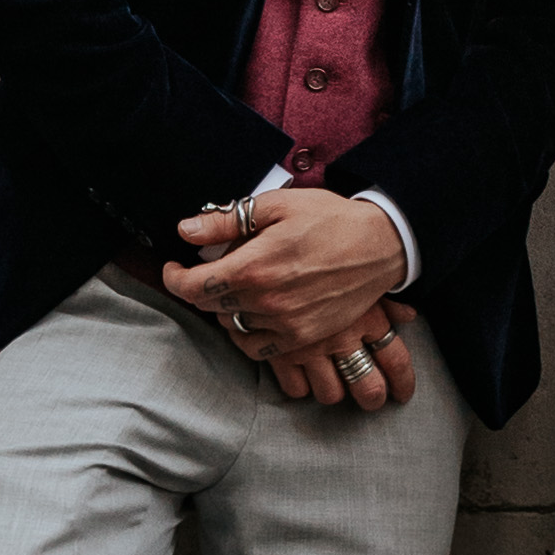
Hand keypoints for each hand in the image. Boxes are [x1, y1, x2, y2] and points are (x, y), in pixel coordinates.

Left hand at [169, 195, 412, 410]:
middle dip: (201, 288)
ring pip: (232, 327)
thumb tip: (186, 230)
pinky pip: (258, 348)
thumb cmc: (329, 219)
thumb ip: (227, 221)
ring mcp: (285, 324)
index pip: (194, 287)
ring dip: (225, 310)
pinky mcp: (303, 337)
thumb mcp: (275, 206)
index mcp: (253, 267)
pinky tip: (251, 315)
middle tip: (209, 270)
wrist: (380, 245)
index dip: (175, 278)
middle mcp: (266, 302)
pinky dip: (247, 334)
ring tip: (235, 290)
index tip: (175, 268)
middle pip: (211, 307)